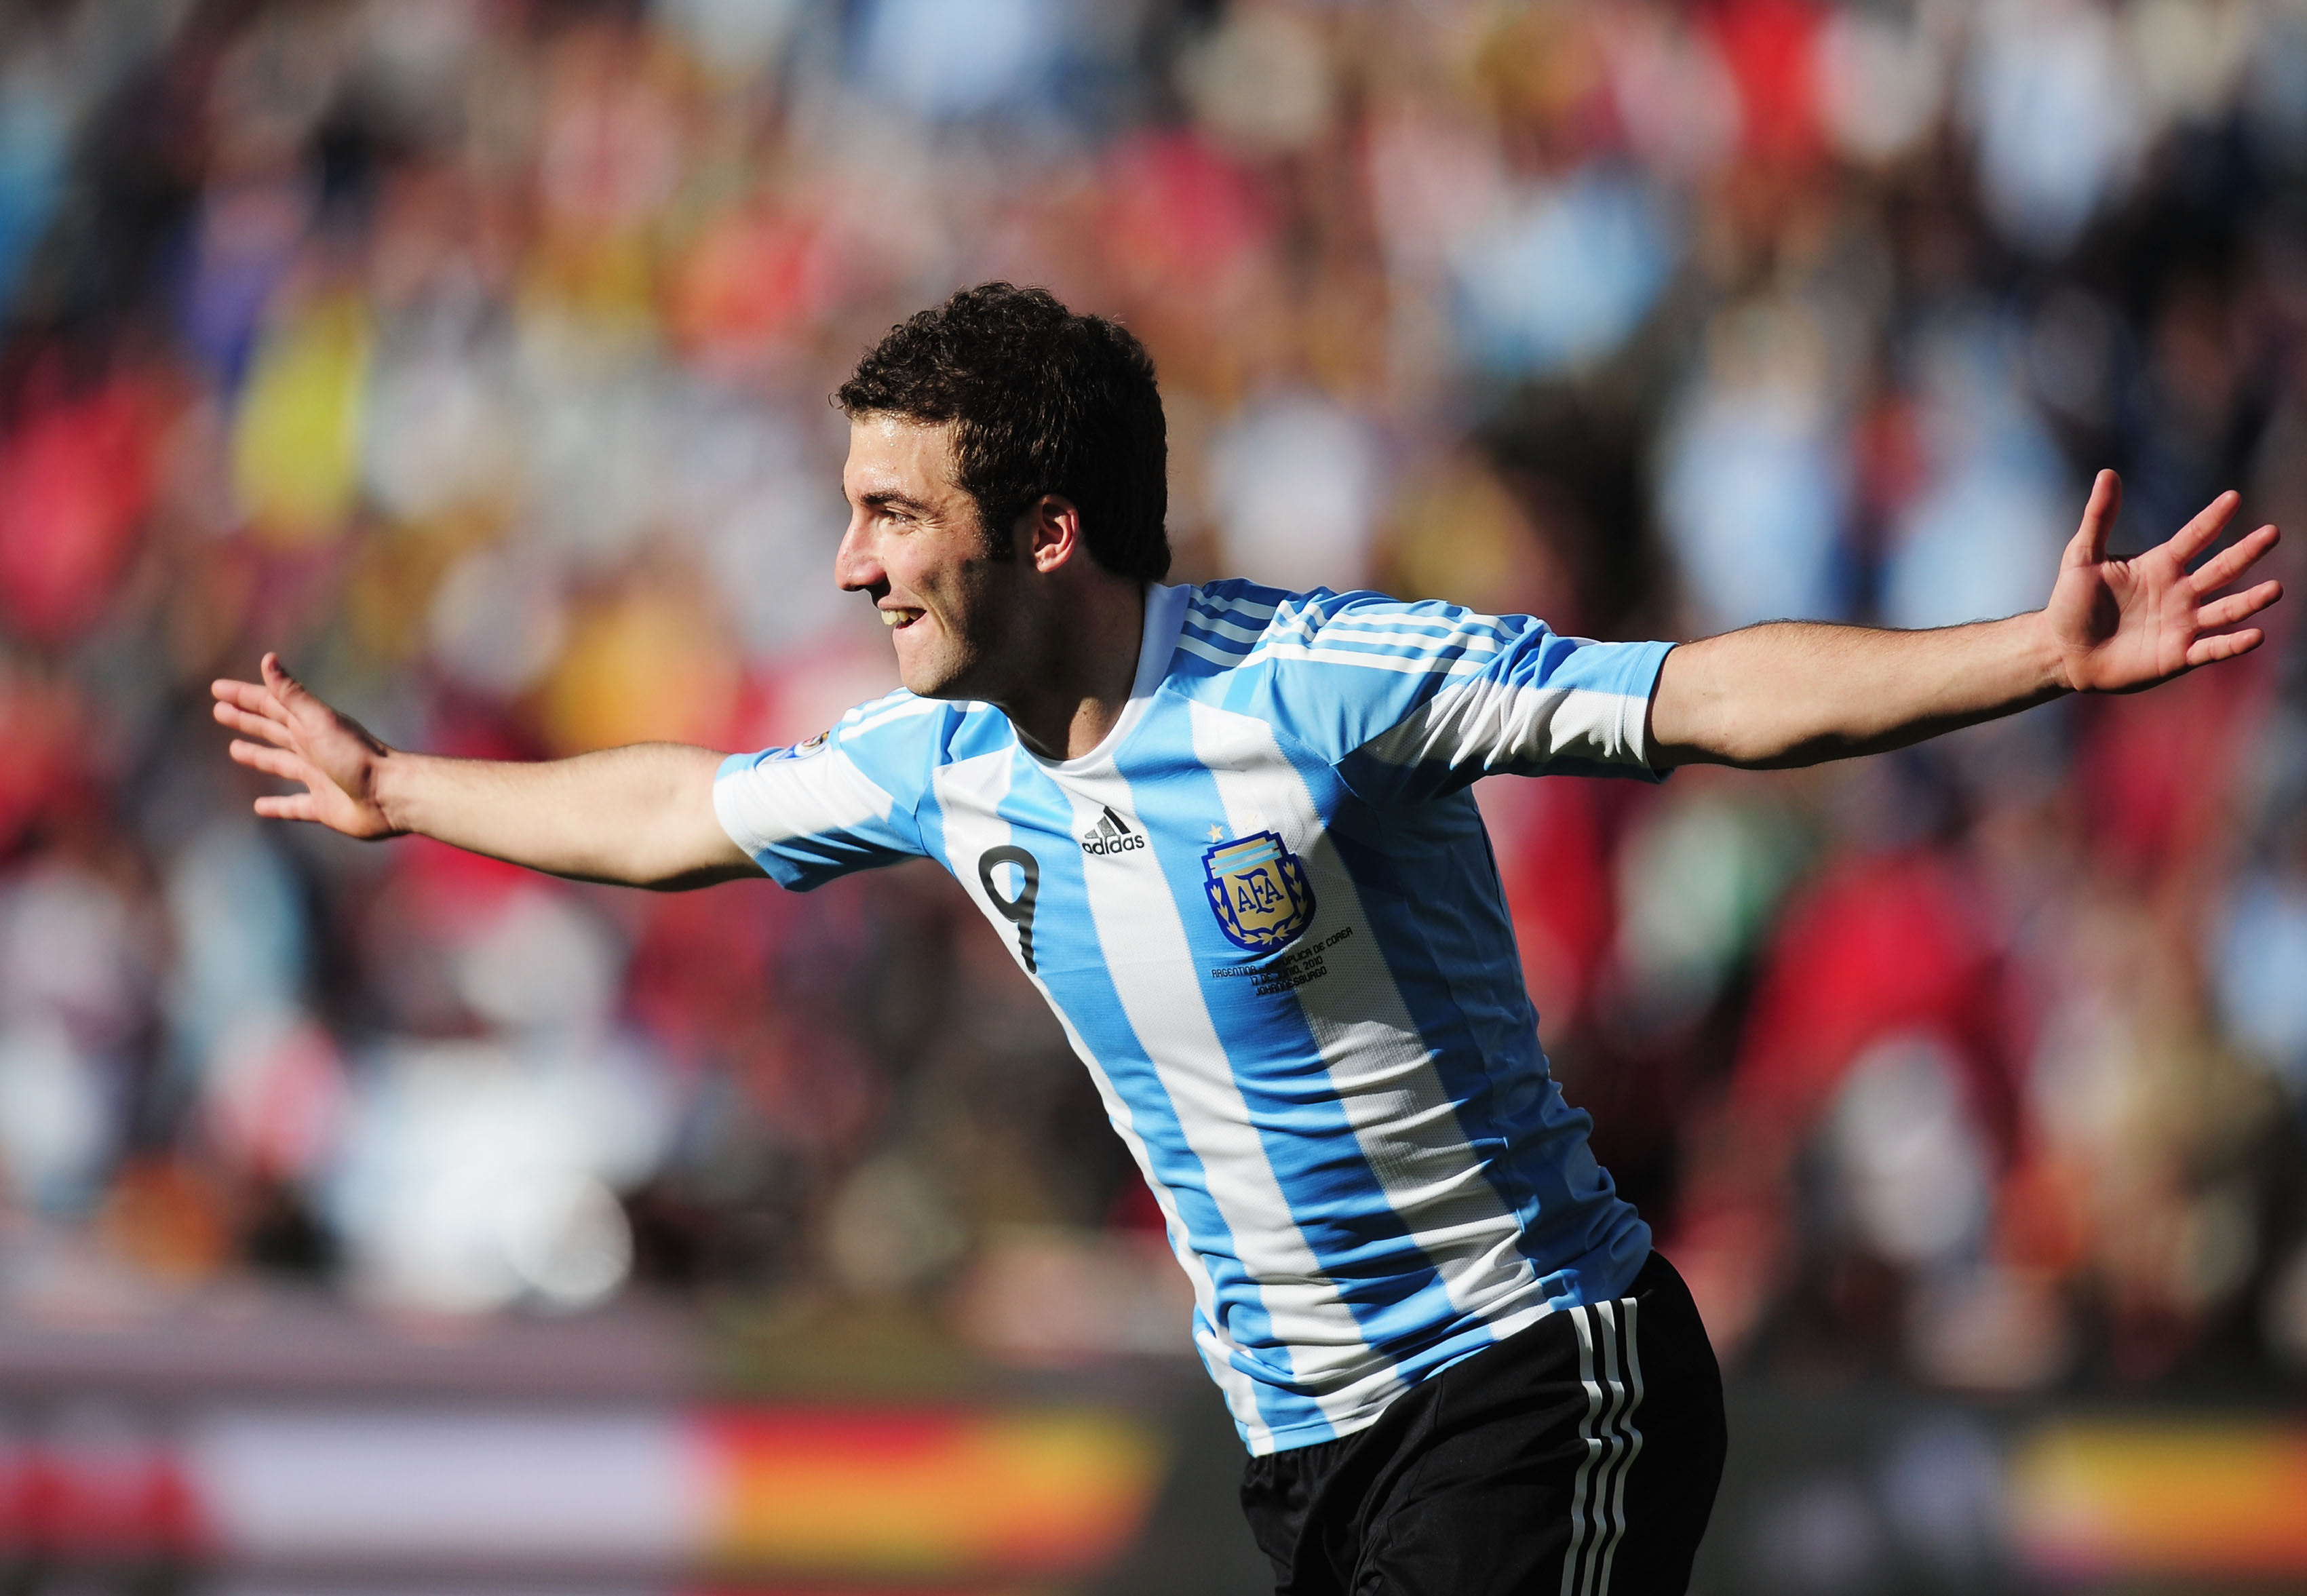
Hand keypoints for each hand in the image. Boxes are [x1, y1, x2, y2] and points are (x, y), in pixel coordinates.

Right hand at [211, 653, 401, 837]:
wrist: (390, 795)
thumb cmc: (356, 756)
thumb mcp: (318, 721)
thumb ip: (292, 694)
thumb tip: (268, 658)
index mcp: (310, 726)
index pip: (271, 705)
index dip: (244, 696)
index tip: (217, 689)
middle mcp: (313, 749)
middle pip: (273, 730)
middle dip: (247, 720)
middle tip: (220, 711)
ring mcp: (319, 778)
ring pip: (281, 764)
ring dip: (259, 755)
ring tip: (236, 750)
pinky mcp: (324, 807)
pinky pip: (294, 807)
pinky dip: (277, 806)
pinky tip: (260, 807)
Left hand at [2047, 471, 2283, 692]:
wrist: (2063, 652)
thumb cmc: (2071, 603)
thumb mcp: (2082, 557)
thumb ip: (2099, 518)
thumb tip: (2107, 473)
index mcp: (2160, 565)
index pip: (2194, 537)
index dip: (2212, 519)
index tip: (2233, 498)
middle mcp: (2179, 592)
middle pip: (2221, 569)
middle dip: (2246, 552)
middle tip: (2272, 533)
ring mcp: (2183, 624)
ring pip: (2226, 609)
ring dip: (2251, 600)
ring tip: (2276, 589)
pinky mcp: (2178, 655)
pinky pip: (2212, 649)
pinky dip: (2233, 644)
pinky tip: (2255, 635)